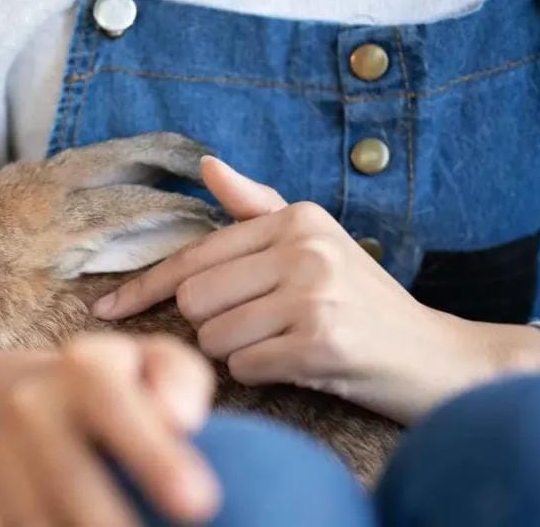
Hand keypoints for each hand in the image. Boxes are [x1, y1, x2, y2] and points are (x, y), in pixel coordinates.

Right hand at [0, 333, 217, 525]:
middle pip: (69, 479)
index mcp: (82, 368)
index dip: (153, 455)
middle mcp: (29, 408)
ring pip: (38, 519)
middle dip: (113, 523)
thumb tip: (181, 420)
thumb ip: (179, 377)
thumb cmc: (109, 388)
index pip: (112, 405)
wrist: (6, 399)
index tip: (199, 503)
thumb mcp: (149, 362)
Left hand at [93, 156, 539, 423]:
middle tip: (258, 328)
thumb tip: (210, 165)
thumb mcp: (315, 242)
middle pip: (193, 299)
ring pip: (213, 337)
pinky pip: (243, 368)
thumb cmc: (362, 301)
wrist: (433, 355)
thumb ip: (258, 207)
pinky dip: (260, 374)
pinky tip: (299, 364)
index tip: (106, 308)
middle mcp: (302, 248)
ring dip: (237, 353)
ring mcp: (313, 294)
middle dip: (211, 324)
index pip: (193, 255)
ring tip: (283, 344)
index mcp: (294, 219)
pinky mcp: (319, 342)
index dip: (143, 287)